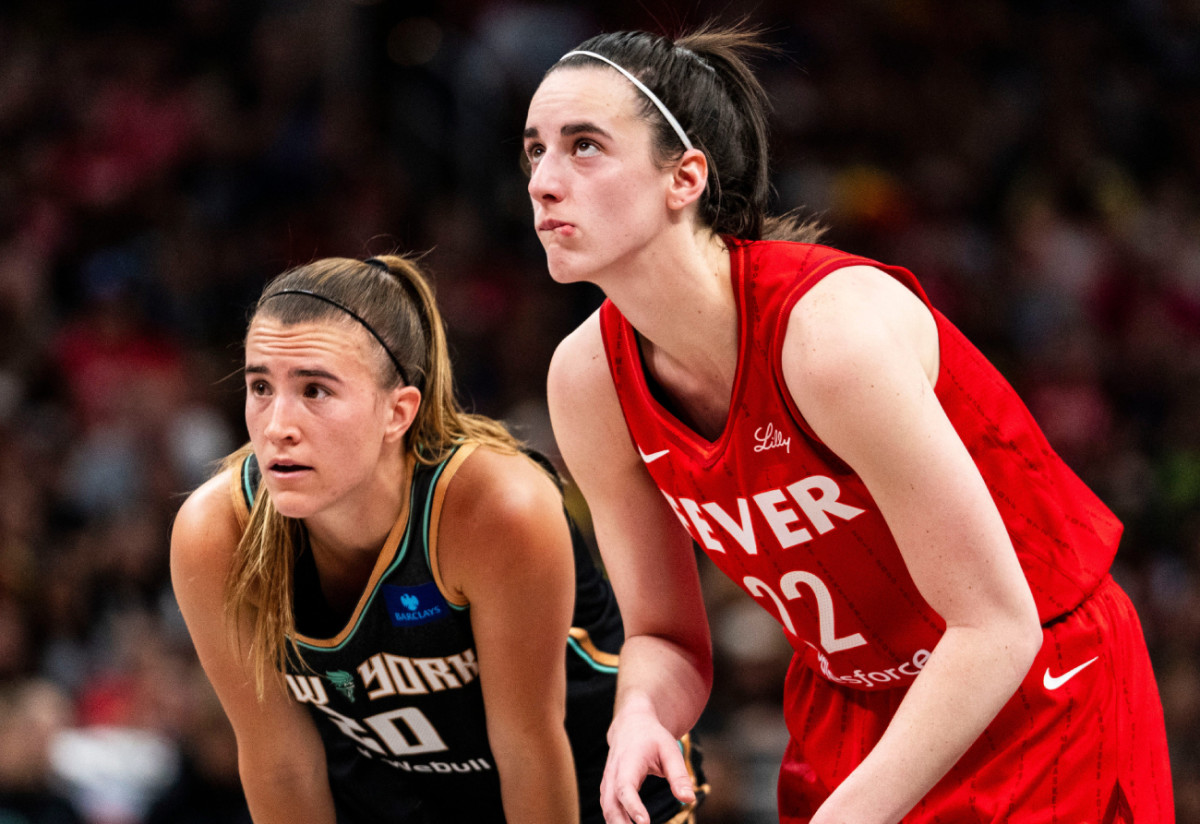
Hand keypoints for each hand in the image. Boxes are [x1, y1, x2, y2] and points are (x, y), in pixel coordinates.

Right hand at [601, 708, 695, 823]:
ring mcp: (607, 781)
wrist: (631, 726)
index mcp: (629, 761)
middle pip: (610, 803)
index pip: (625, 787)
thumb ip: (679, 776)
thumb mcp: (670, 751)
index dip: (633, 806)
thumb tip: (689, 799)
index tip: (644, 823)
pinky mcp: (608, 789)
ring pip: (607, 808)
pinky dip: (616, 822)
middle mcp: (613, 772)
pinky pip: (608, 808)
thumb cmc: (653, 738)